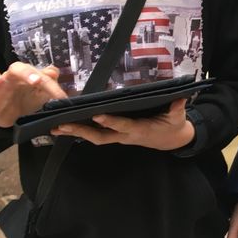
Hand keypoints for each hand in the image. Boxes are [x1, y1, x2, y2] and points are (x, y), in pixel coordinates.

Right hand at [0, 63, 66, 127]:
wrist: (14, 118)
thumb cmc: (30, 100)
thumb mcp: (42, 94)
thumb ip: (49, 83)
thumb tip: (53, 72)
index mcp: (28, 76)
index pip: (38, 72)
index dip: (48, 81)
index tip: (58, 95)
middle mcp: (11, 78)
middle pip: (16, 68)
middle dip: (26, 72)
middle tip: (36, 82)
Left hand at [50, 98, 194, 149]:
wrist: (172, 140)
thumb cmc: (173, 126)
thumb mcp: (178, 118)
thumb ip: (177, 108)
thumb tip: (181, 97)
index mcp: (139, 130)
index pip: (122, 125)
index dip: (110, 121)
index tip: (96, 115)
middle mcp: (125, 136)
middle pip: (100, 136)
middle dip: (80, 131)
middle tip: (61, 125)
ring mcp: (119, 137)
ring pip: (95, 138)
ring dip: (75, 133)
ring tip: (56, 127)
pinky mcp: (116, 136)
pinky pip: (96, 136)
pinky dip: (80, 132)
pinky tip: (66, 128)